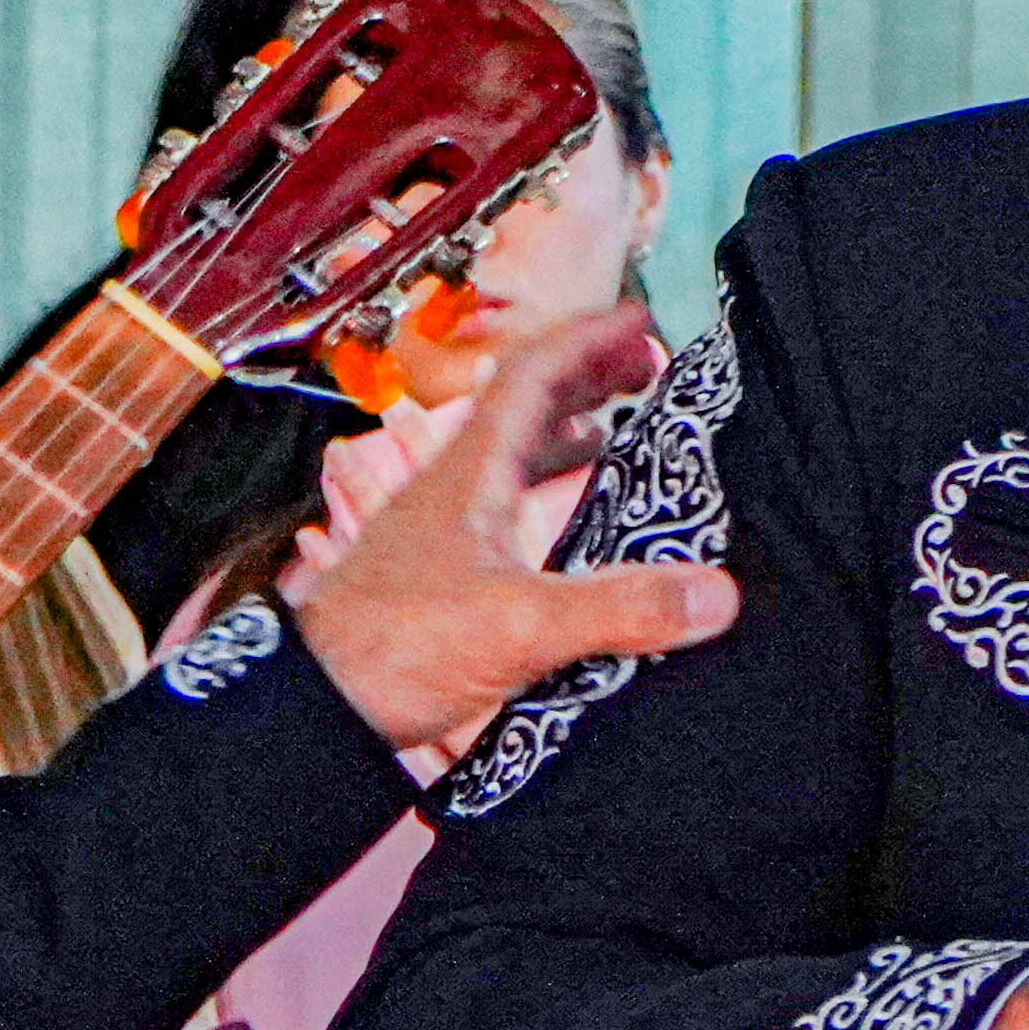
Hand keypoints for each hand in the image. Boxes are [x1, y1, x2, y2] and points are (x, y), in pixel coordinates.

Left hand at [291, 309, 738, 761]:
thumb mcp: (522, 625)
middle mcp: (455, 488)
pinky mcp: (441, 572)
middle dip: (586, 379)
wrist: (314, 707)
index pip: (533, 373)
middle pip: (524, 405)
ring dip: (565, 436)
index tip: (642, 322)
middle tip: (643, 372)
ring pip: (511, 458)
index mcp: (472, 472)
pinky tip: (568, 534)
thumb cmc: (393, 650)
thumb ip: (619, 608)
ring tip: (617, 438)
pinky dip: (545, 499)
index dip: (589, 339)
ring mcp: (443, 528)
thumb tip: (714, 593)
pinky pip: (503, 511)